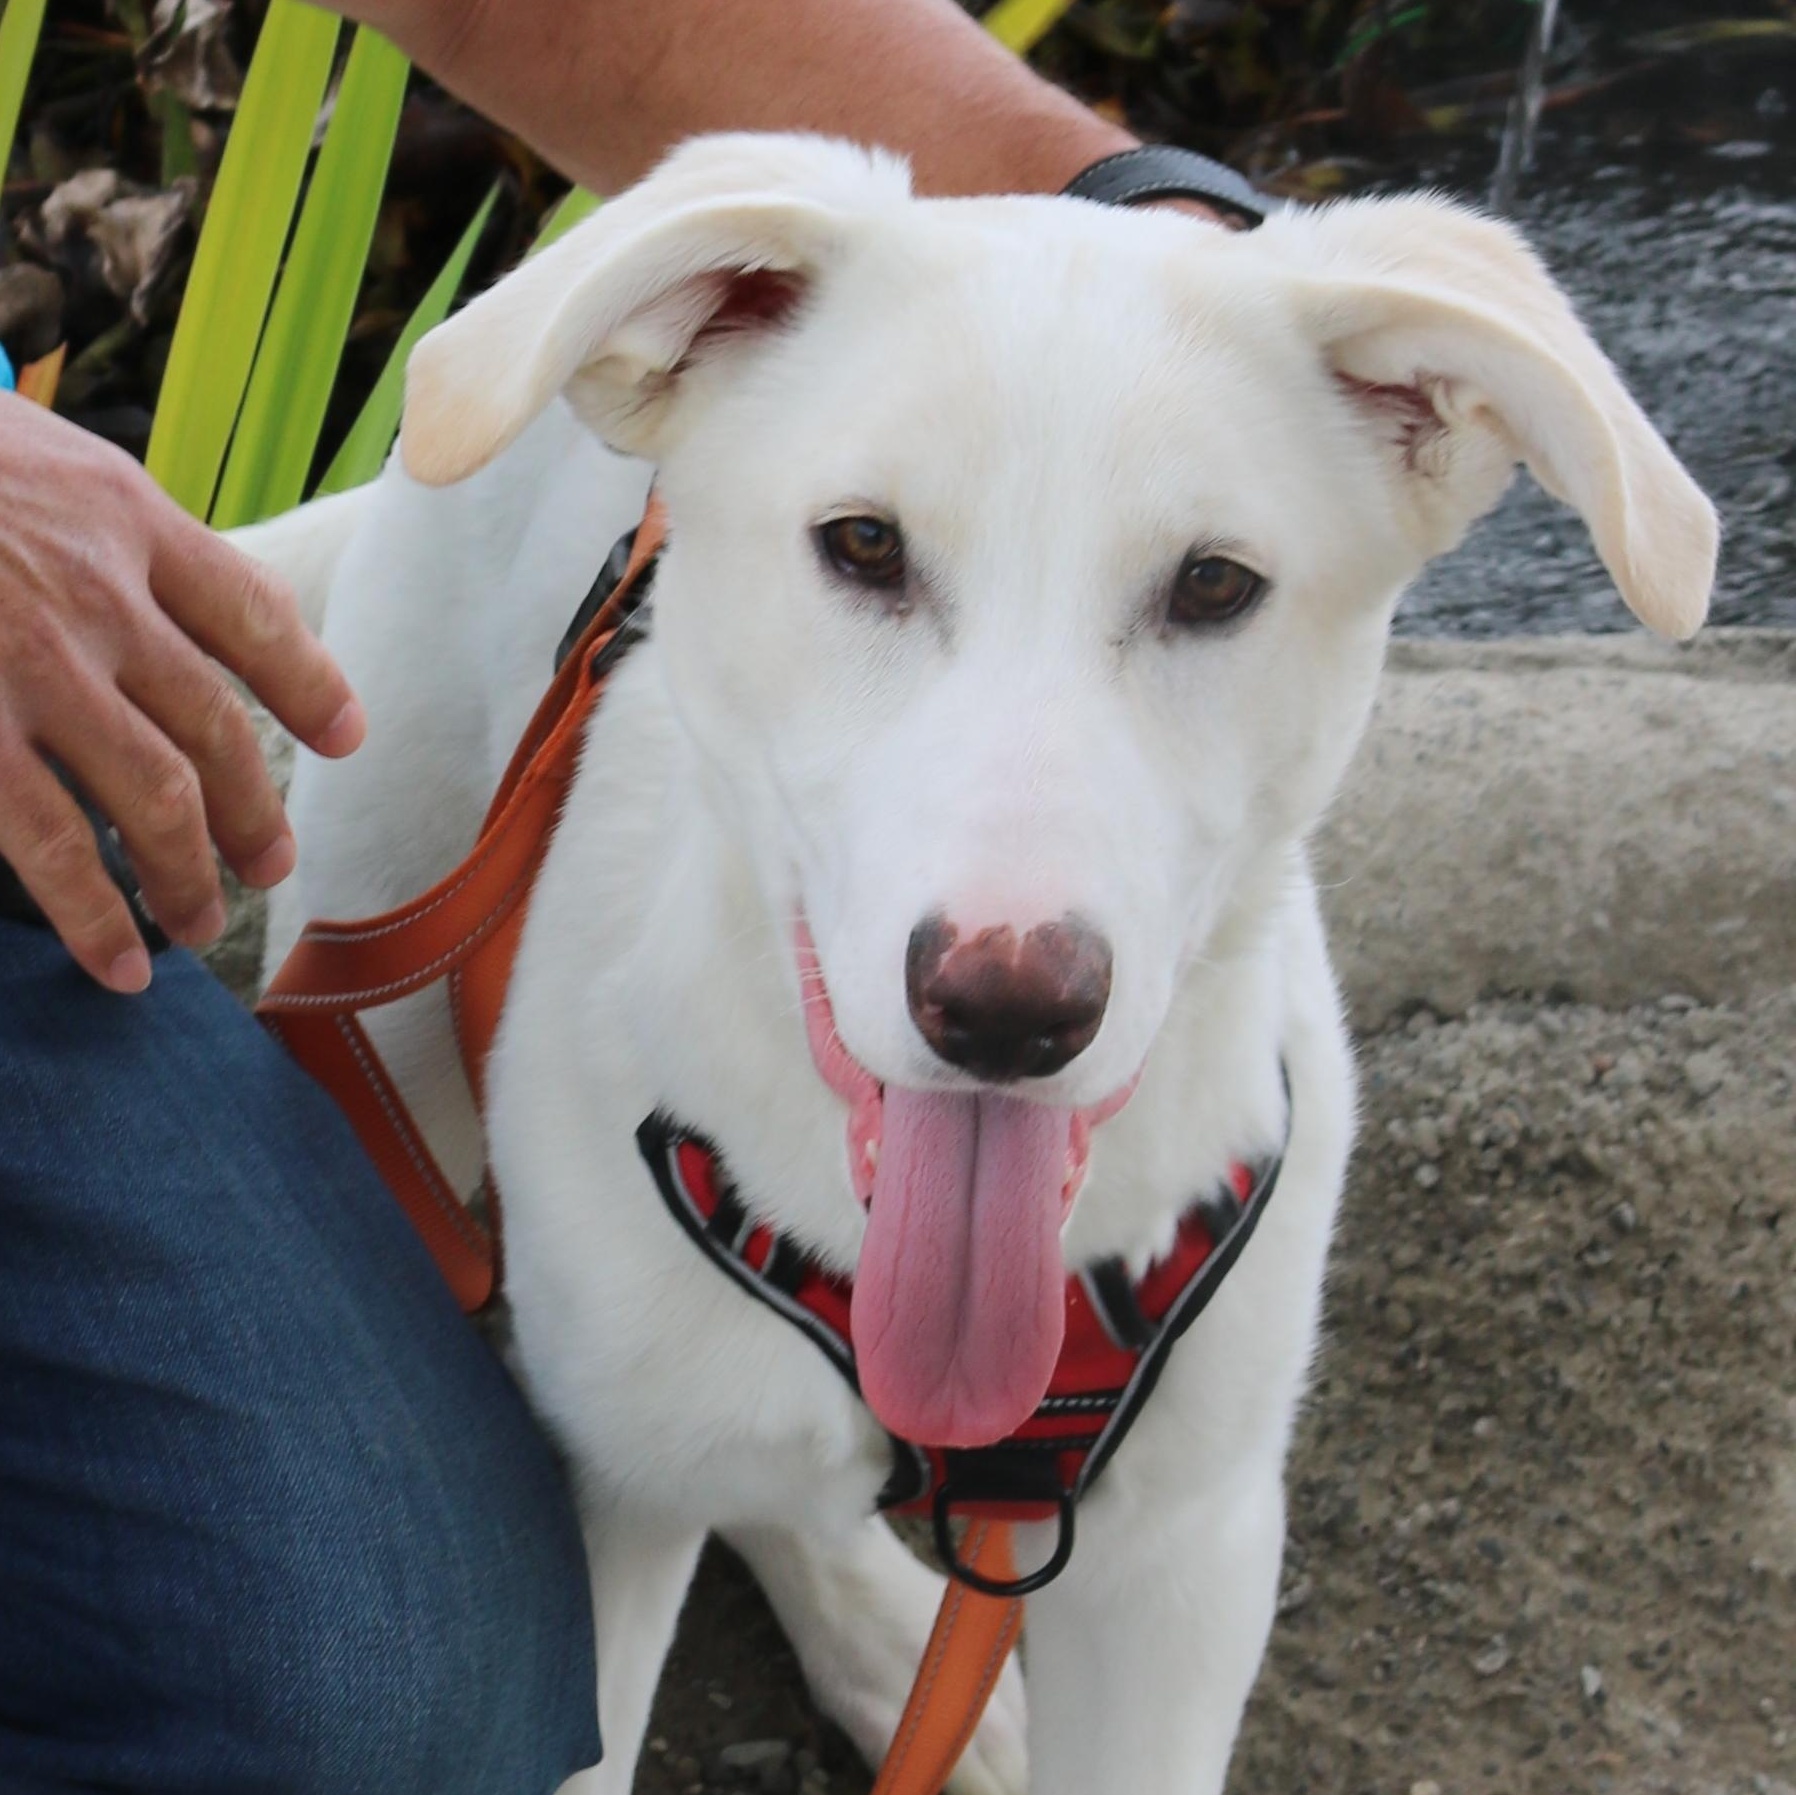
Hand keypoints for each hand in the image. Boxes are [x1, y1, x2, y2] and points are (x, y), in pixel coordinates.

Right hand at [0, 395, 363, 992]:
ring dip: (191, 875)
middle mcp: (94, 594)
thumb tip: (163, 594)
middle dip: (254, 810)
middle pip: (218, 726)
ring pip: (155, 797)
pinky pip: (46, 843)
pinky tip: (122, 962)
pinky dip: (94, 915)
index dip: (310, 683)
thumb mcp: (27, 453)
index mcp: (122, 515)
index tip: (345, 737)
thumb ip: (98, 523)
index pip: (253, 613)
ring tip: (202, 924)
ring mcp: (28, 667)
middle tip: (270, 865)